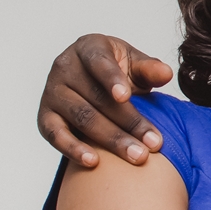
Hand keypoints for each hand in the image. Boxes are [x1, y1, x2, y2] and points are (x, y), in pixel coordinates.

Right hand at [38, 34, 174, 167]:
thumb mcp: (134, 64)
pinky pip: (55, 135)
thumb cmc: (118, 72)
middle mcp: (64, 67)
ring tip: (137, 155)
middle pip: (96, 98)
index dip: (112, 79)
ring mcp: (52, 92)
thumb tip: (166, 73)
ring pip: (82, 118)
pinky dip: (73, 149)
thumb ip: (149, 69)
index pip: (99, 62)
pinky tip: (94, 161)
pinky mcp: (44, 117)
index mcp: (88, 47)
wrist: (91, 83)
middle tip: (154, 143)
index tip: (126, 97)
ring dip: (111, 139)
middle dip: (128, 122)